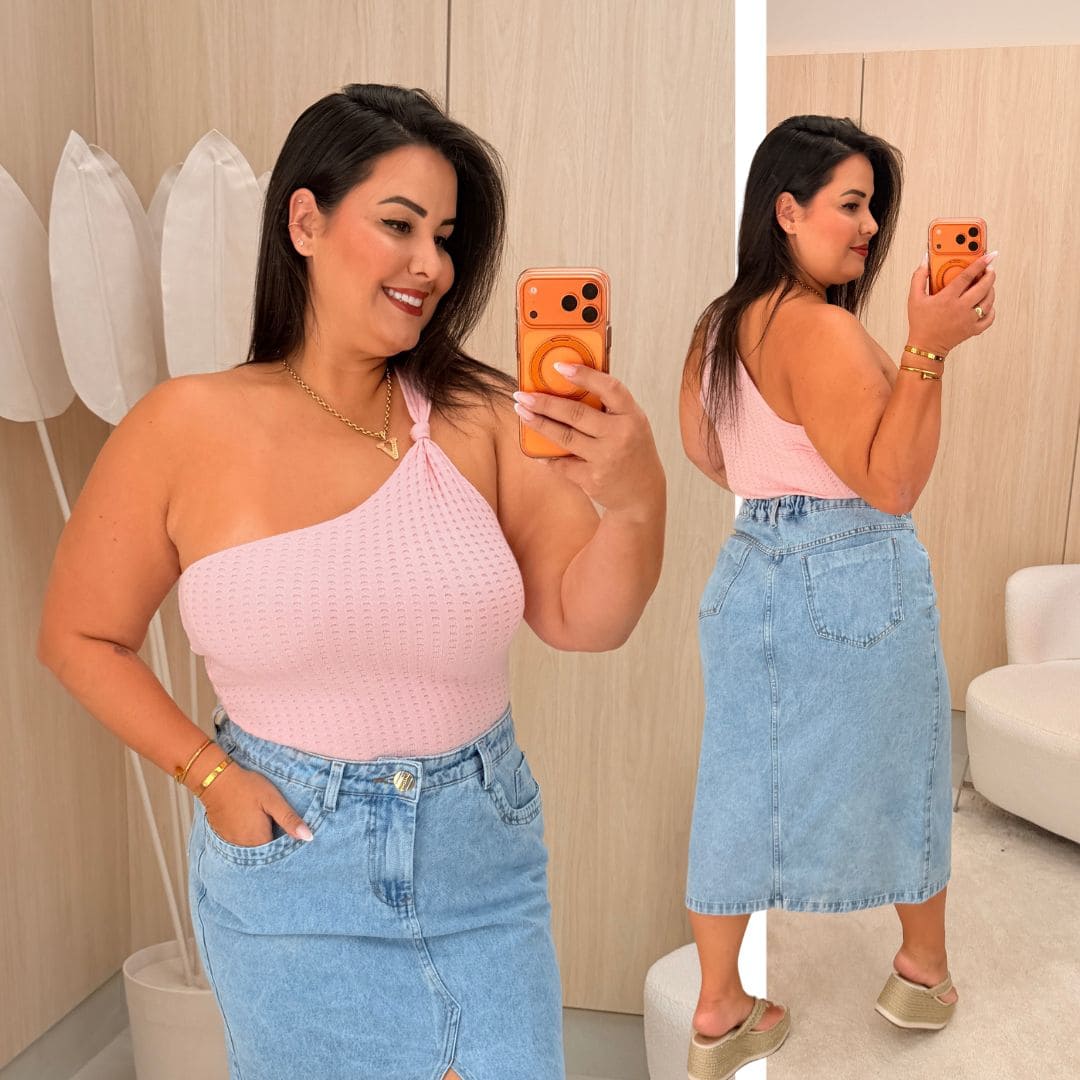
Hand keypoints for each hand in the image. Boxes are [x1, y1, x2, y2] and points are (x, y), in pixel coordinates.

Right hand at [199, 761, 312, 846]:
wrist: (216, 780)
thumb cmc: (247, 788)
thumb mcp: (273, 800)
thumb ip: (289, 820)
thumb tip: (308, 837)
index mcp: (259, 840)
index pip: (279, 853)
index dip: (287, 845)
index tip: (290, 835)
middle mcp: (244, 847)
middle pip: (265, 854)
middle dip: (274, 846)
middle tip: (277, 826)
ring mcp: (232, 843)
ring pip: (253, 849)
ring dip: (261, 843)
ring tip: (266, 826)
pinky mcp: (224, 837)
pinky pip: (241, 844)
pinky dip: (248, 839)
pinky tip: (252, 825)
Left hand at [512, 364, 663, 519]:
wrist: (642, 492)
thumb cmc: (632, 450)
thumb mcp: (631, 423)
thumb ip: (608, 406)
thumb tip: (568, 382)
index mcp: (632, 416)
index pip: (609, 388)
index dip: (584, 375)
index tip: (559, 366)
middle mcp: (620, 436)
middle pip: (576, 414)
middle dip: (545, 403)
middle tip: (523, 395)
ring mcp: (606, 459)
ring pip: (564, 437)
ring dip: (539, 423)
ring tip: (522, 412)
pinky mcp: (592, 479)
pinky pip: (562, 463)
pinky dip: (547, 454)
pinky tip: (536, 447)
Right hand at [907, 250, 997, 354]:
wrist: (925, 347)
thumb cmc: (920, 322)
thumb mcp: (914, 298)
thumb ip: (919, 277)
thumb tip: (925, 260)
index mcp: (946, 299)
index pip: (967, 276)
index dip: (979, 264)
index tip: (988, 256)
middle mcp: (960, 308)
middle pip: (983, 287)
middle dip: (990, 275)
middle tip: (989, 269)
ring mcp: (969, 320)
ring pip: (989, 300)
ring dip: (991, 289)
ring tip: (987, 284)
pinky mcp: (973, 329)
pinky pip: (990, 317)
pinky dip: (991, 309)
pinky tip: (986, 304)